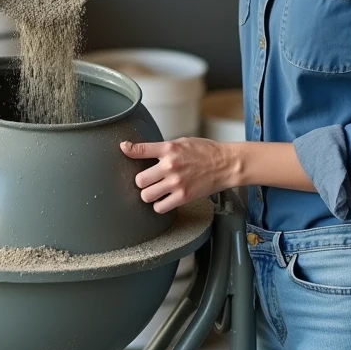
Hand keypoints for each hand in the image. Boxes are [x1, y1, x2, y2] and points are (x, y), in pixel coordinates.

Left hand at [120, 138, 240, 213]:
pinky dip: (159, 205)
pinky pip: (160, 207)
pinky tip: (164, 199)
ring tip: (155, 191)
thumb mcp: (183, 142)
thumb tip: (147, 151)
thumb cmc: (206, 151)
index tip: (124, 148)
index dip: (128, 149)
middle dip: (141, 181)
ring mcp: (176, 183)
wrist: (226, 164)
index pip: (141, 149)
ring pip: (146, 196)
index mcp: (169, 149)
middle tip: (148, 180)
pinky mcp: (183, 197)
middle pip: (139, 180)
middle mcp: (170, 166)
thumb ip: (165, 149)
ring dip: (148, 194)